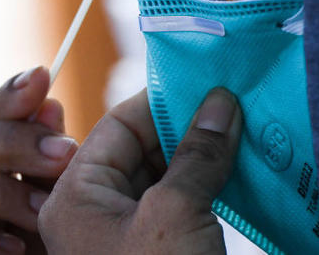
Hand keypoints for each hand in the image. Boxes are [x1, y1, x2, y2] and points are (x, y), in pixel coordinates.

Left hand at [39, 88, 240, 253]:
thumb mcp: (176, 214)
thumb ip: (197, 155)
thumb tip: (221, 102)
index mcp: (76, 197)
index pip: (117, 127)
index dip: (160, 100)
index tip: (202, 80)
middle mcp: (95, 212)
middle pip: (141, 149)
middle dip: (186, 126)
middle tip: (231, 103)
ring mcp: (126, 235)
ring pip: (164, 177)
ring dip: (202, 156)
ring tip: (242, 128)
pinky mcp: (156, 251)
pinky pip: (180, 205)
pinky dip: (207, 186)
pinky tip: (239, 167)